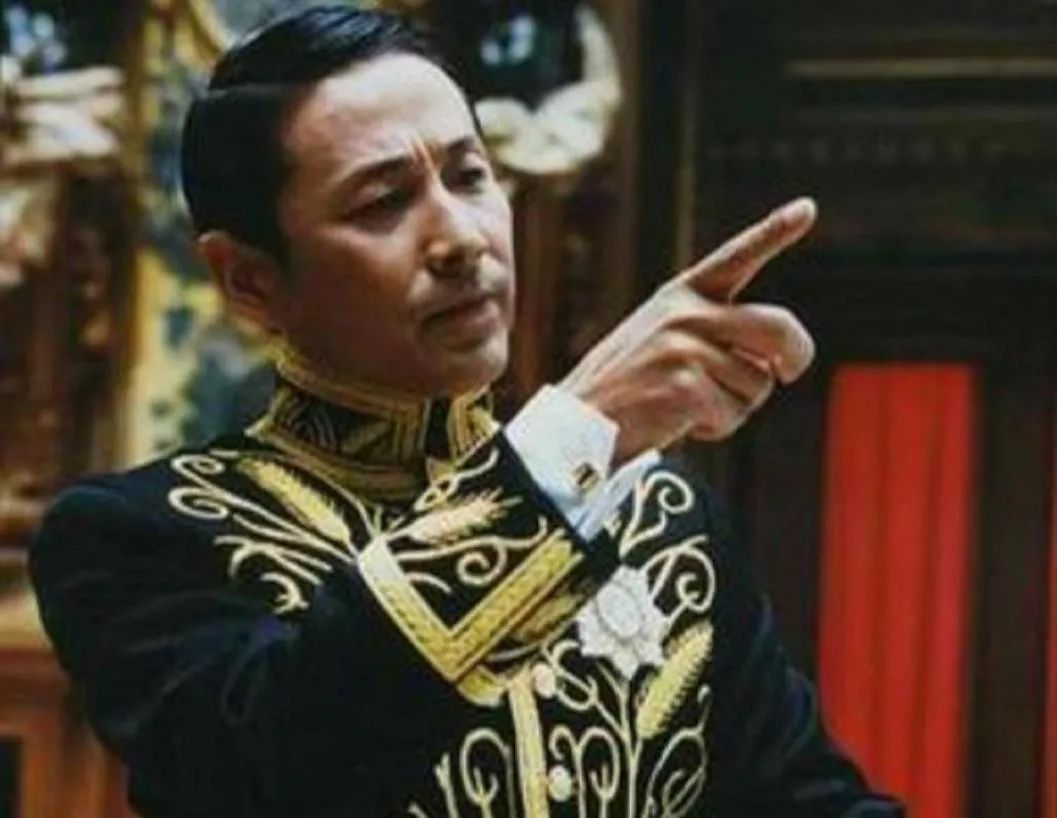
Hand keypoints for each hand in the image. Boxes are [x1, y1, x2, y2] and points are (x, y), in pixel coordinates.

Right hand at [560, 197, 817, 464]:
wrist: (578, 425)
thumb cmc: (627, 390)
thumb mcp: (662, 342)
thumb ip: (712, 336)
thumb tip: (776, 364)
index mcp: (681, 296)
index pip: (735, 258)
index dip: (773, 231)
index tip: (807, 207)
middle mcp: (686, 314)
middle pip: (777, 327)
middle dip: (797, 354)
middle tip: (789, 372)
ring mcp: (684, 348)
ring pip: (758, 383)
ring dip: (735, 407)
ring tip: (686, 406)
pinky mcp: (684, 385)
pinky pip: (734, 414)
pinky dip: (716, 428)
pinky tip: (678, 423)